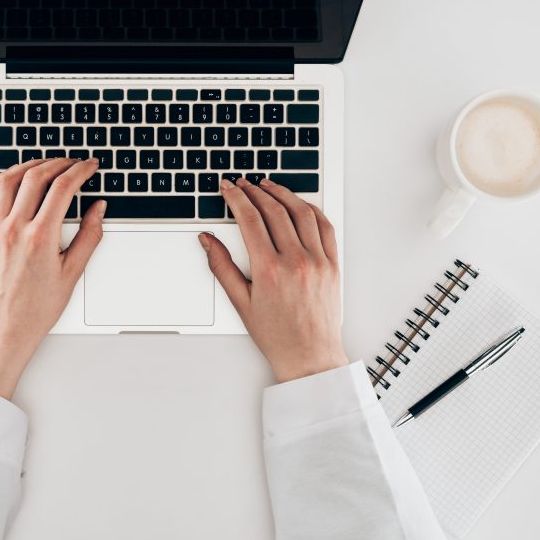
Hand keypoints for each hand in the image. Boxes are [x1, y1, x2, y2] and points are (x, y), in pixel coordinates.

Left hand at [0, 158, 104, 398]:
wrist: (9, 325)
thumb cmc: (38, 306)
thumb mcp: (73, 272)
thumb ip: (89, 236)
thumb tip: (98, 210)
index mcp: (41, 237)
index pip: (62, 189)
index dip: (80, 171)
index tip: (90, 167)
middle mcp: (16, 229)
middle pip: (36, 177)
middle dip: (59, 163)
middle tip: (74, 162)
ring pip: (8, 181)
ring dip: (29, 165)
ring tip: (45, 163)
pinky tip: (11, 179)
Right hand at [199, 178, 347, 381]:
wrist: (309, 355)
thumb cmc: (276, 334)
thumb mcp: (240, 302)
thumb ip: (221, 266)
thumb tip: (207, 240)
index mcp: (269, 270)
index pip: (249, 220)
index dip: (236, 198)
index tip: (228, 188)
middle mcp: (295, 261)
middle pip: (274, 210)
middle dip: (255, 191)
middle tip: (243, 183)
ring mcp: (317, 261)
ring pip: (301, 212)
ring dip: (283, 193)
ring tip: (268, 186)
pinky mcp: (333, 264)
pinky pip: (325, 226)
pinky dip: (311, 209)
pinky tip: (299, 204)